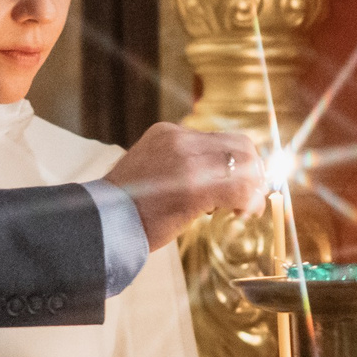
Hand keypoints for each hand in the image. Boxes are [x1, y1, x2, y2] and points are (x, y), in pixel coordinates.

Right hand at [103, 123, 264, 250]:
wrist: (101, 223)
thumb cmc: (127, 207)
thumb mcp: (154, 172)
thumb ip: (184, 166)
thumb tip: (221, 181)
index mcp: (168, 133)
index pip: (223, 139)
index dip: (242, 161)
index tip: (245, 185)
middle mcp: (179, 138)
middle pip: (241, 146)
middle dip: (255, 172)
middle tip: (252, 198)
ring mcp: (186, 159)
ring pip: (244, 165)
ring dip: (254, 188)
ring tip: (245, 210)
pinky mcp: (193, 186)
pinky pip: (239, 188)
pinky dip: (250, 202)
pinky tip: (242, 214)